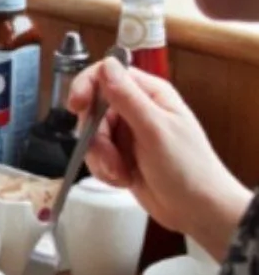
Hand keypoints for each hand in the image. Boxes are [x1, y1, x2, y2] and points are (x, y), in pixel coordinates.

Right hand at [69, 56, 249, 258]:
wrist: (197, 210)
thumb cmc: (188, 168)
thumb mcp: (154, 130)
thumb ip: (127, 98)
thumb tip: (106, 65)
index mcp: (150, 93)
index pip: (107, 74)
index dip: (87, 87)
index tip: (76, 106)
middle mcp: (137, 109)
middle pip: (93, 109)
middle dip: (95, 136)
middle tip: (109, 156)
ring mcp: (128, 133)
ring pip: (92, 136)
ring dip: (100, 158)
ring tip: (121, 173)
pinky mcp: (121, 156)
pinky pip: (96, 156)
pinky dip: (104, 170)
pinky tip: (123, 179)